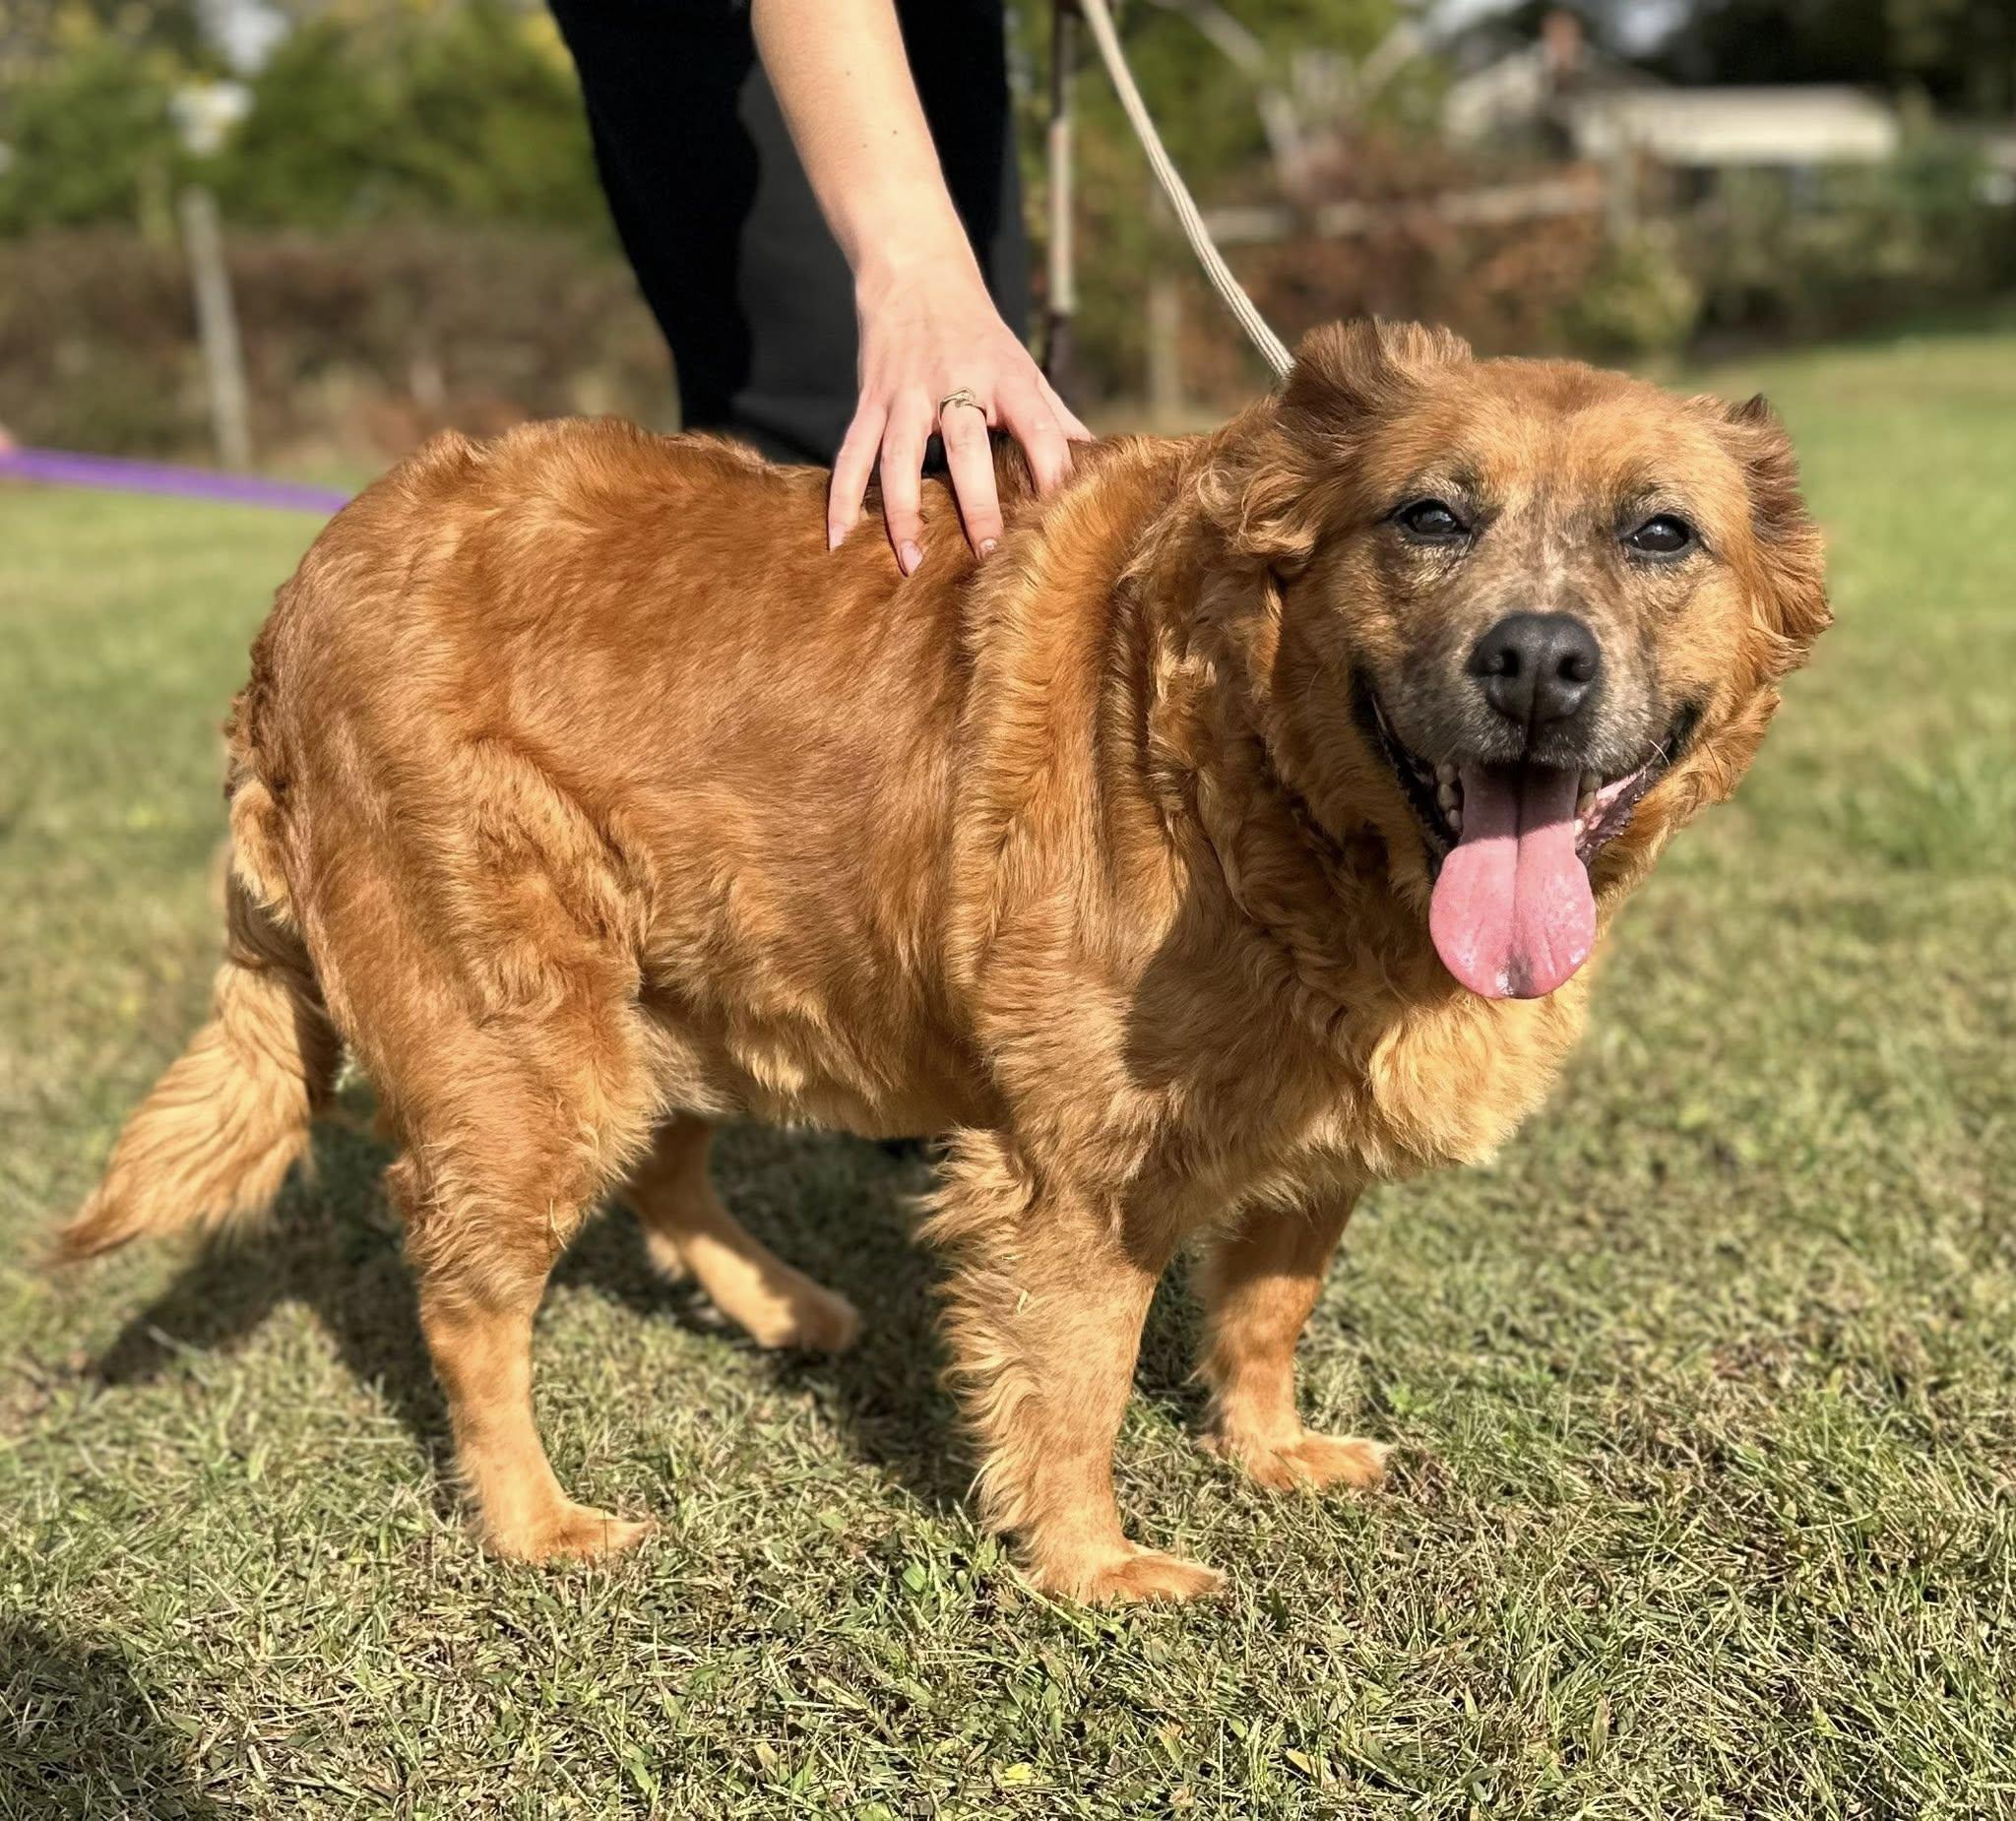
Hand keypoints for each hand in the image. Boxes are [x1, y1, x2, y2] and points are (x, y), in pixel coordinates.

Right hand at [829, 263, 1091, 572]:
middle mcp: (955, 383)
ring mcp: (907, 393)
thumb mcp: (1022, 366)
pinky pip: (852, 454)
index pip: (1037, 426)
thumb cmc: (979, 333)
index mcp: (1006, 376)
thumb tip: (1101, 465)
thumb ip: (1054, 418)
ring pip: (900, 457)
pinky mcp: (870, 399)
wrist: (915, 272)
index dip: (1052, 469)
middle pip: (966, 448)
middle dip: (978, 503)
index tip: (1060, 519)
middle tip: (986, 555)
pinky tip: (838, 540)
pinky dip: (841, 497)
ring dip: (904, 512)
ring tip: (912, 564)